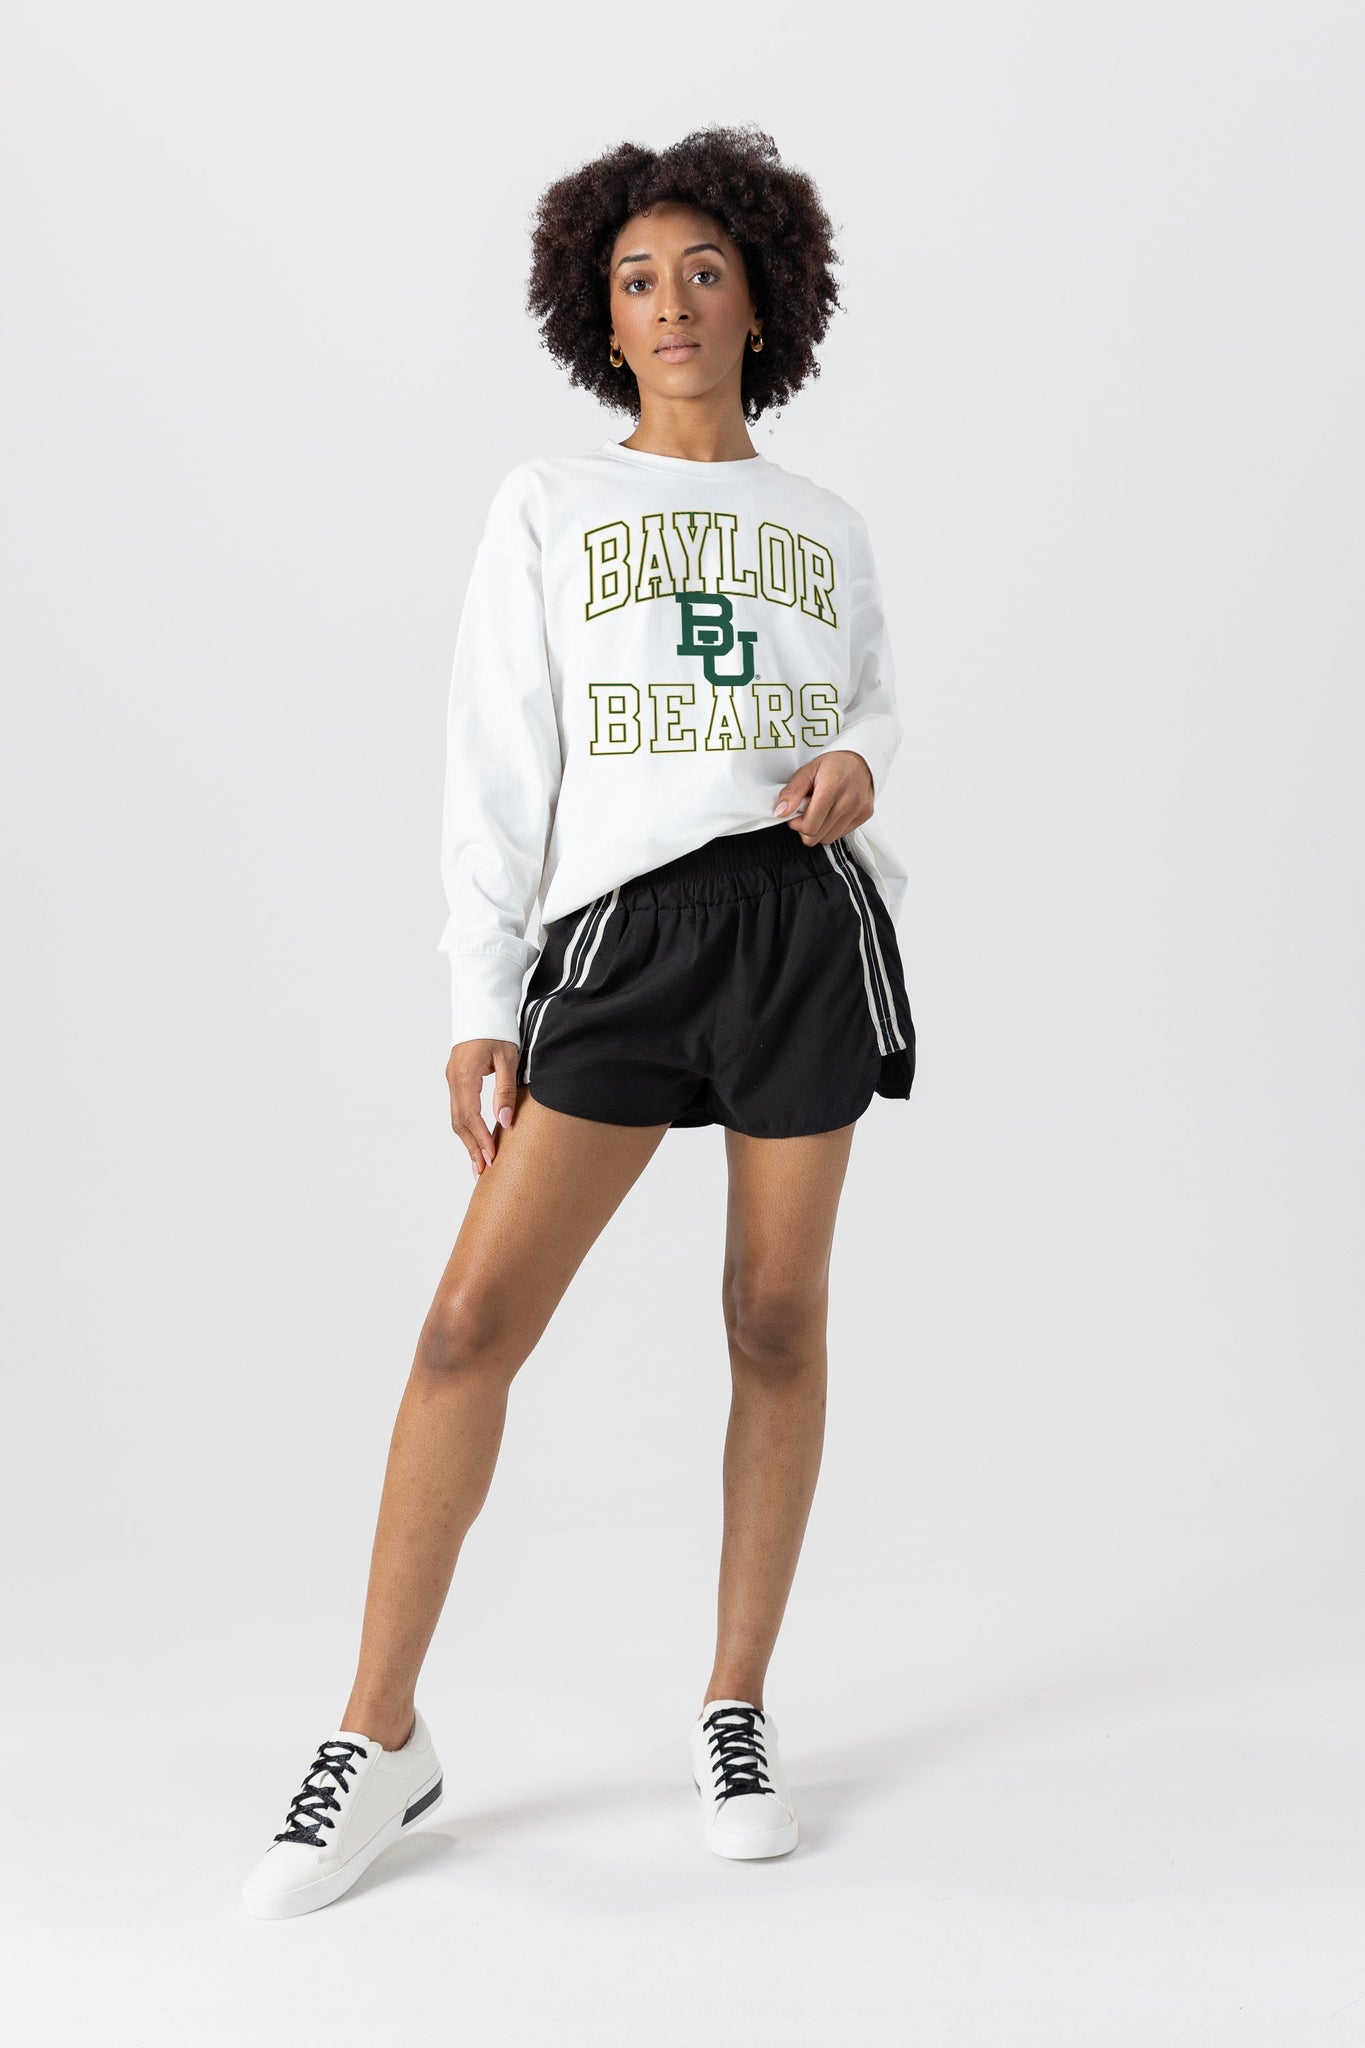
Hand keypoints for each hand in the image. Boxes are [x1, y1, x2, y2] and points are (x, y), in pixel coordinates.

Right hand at [446, 1038, 518, 1179]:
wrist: (483, 1008)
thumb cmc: (499, 1030)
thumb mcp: (508, 1059)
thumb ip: (505, 1091)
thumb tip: (505, 1122)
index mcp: (465, 1075)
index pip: (471, 1116)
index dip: (480, 1139)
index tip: (492, 1158)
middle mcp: (453, 1079)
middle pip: (459, 1122)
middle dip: (471, 1148)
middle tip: (483, 1171)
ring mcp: (452, 1079)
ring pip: (456, 1118)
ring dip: (467, 1142)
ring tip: (479, 1164)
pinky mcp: (456, 1079)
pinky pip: (458, 1109)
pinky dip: (466, 1128)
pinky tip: (475, 1141)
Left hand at [771, 749, 873, 844]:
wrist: (861, 759)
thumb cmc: (834, 764)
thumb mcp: (807, 771)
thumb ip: (792, 792)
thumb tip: (781, 811)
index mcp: (831, 788)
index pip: (809, 827)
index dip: (796, 824)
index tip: (795, 814)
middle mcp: (848, 801)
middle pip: (817, 836)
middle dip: (806, 827)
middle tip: (807, 811)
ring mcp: (858, 810)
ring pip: (829, 838)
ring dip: (820, 828)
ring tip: (821, 810)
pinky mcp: (865, 815)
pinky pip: (841, 834)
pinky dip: (833, 827)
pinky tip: (832, 812)